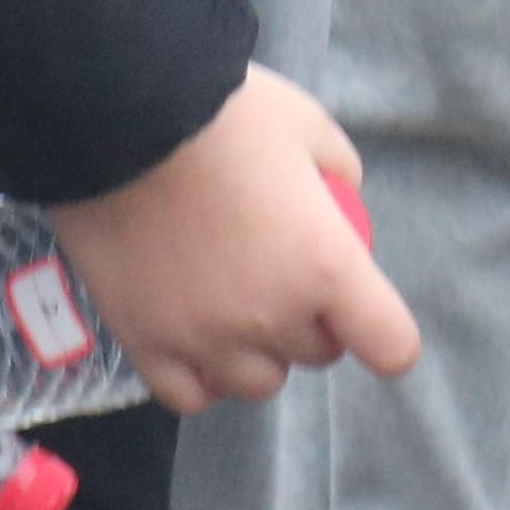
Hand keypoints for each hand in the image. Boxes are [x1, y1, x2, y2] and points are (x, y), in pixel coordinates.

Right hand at [50, 66, 422, 411]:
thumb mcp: (307, 124)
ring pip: (257, 382)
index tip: (365, 312)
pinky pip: (189, 394)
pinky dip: (201, 376)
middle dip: (314, 322)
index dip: (384, 334)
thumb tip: (340, 199)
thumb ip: (338, 171)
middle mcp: (272, 317)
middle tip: (286, 275)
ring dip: (260, 352)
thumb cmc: (224, 114)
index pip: (390, 346)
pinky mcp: (146, 344)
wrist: (119, 119)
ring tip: (236, 306)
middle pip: (317, 354)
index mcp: (325, 267)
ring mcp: (205, 338)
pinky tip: (195, 339)